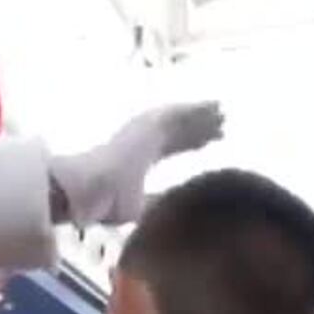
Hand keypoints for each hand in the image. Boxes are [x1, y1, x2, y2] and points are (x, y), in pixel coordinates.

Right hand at [48, 102, 225, 226]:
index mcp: (137, 161)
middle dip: (198, 129)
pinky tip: (215, 105)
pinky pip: (180, 113)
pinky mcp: (151, 123)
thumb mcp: (139, 208)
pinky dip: (198, 109)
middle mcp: (142, 141)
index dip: (187, 146)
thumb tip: (175, 204)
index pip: (167, 150)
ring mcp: (145, 129)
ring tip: (222, 110)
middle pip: (177, 132)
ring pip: (181, 120)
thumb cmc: (106, 204)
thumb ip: (157, 201)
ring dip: (201, 115)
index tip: (205, 144)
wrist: (91, 189)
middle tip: (220, 124)